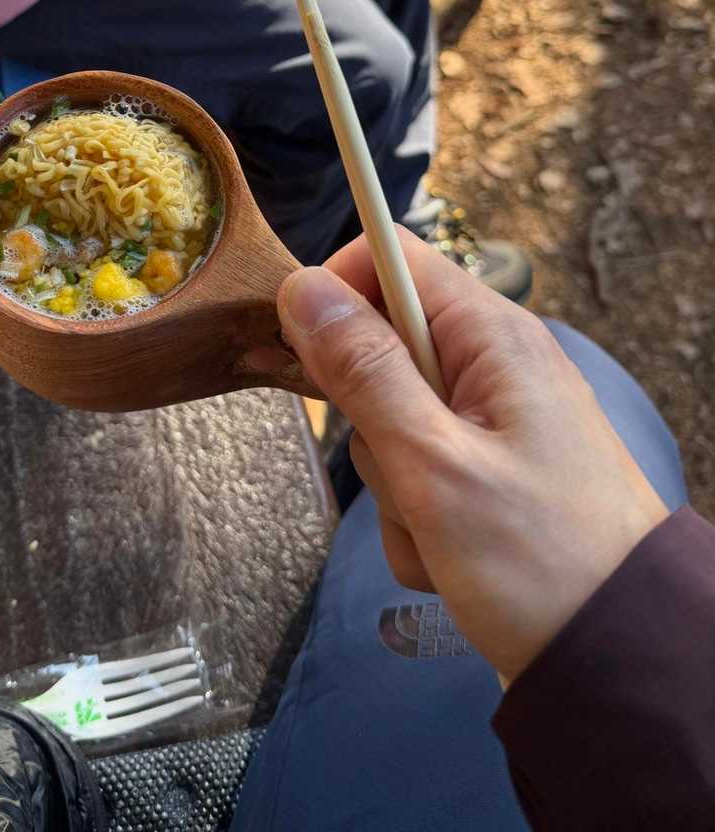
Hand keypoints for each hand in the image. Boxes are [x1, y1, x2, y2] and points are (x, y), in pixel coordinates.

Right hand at [278, 230, 668, 682]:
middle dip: (367, 417)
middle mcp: (493, 364)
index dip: (336, 295)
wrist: (618, 660)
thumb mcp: (433, 463)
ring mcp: (491, 420)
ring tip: (436, 529)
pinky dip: (415, 516)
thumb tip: (302, 287)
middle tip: (403, 471)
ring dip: (392, 482)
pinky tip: (446, 557)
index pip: (390, 259)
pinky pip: (416, 470)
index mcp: (492, 336)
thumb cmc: (540, 561)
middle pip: (380, 347)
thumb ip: (363, 372)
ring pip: (391, 419)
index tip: (308, 361)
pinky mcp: (487, 470)